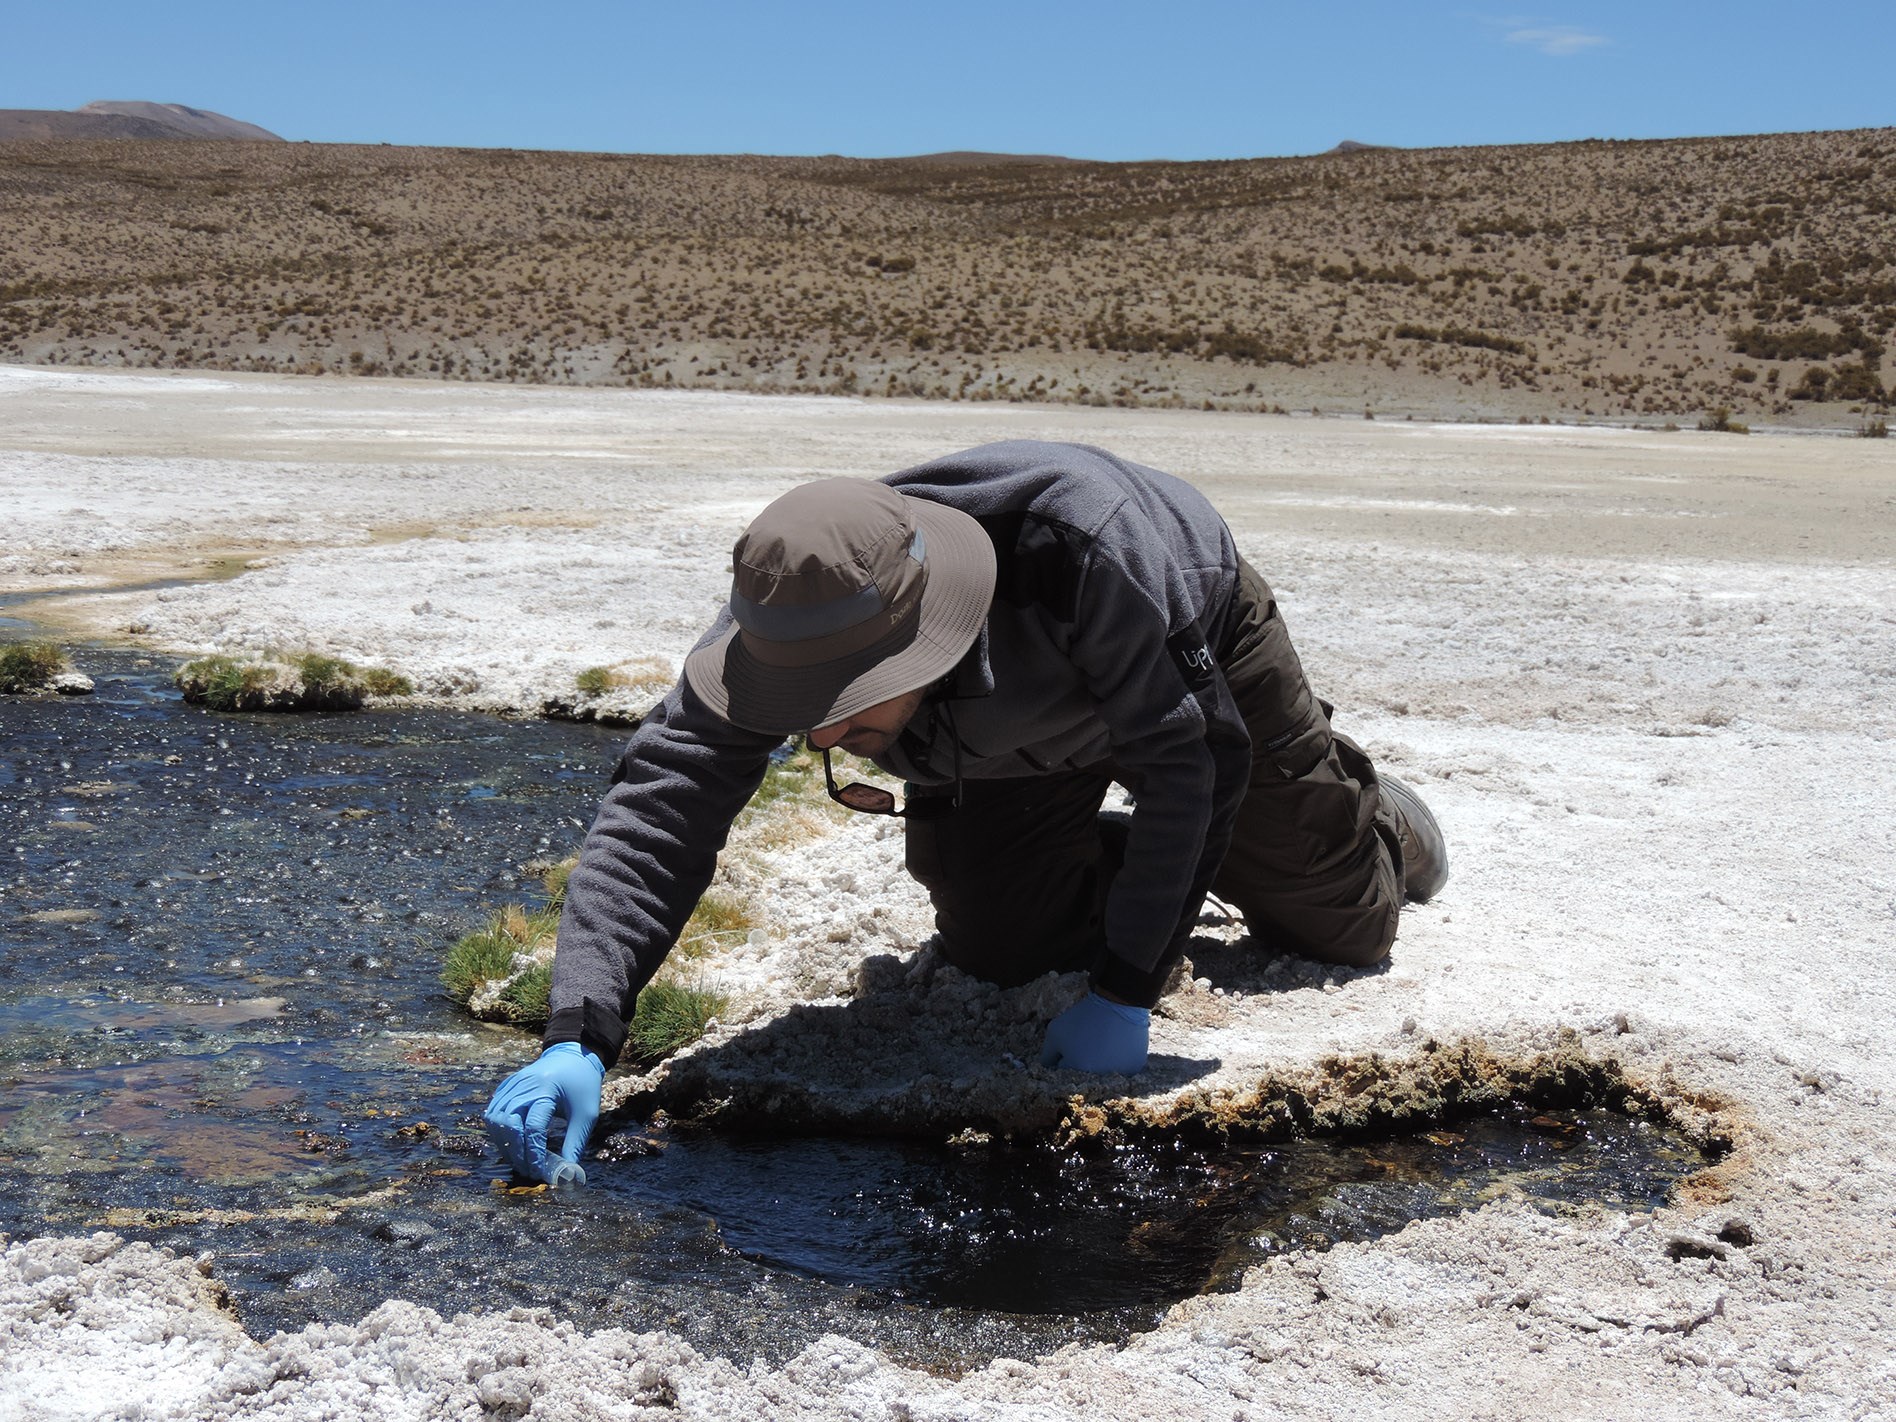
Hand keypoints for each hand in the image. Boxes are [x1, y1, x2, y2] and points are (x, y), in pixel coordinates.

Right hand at [483, 1042, 603, 1182]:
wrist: (574, 1056)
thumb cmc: (582, 1086)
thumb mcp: (586, 1114)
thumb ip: (575, 1143)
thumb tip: (567, 1174)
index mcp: (547, 1089)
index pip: (533, 1127)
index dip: (533, 1153)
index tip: (539, 1171)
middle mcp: (525, 1085)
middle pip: (509, 1124)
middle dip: (516, 1152)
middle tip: (527, 1170)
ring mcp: (512, 1084)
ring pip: (496, 1119)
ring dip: (504, 1144)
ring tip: (519, 1160)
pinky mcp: (506, 1086)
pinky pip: (493, 1112)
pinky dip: (499, 1131)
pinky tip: (511, 1143)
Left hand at [1039, 991, 1149, 1073]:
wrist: (1120, 1002)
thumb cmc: (1084, 1017)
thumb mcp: (1055, 1032)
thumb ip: (1047, 1056)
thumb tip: (1051, 1071)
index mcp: (1077, 1069)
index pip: (1063, 1072)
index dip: (1064, 1055)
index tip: (1072, 1042)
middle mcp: (1099, 1078)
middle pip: (1083, 1076)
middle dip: (1082, 1061)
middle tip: (1088, 1041)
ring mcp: (1120, 1075)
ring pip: (1103, 1074)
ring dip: (1101, 1062)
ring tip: (1104, 1041)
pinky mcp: (1135, 1069)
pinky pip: (1121, 1069)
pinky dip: (1118, 1060)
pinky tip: (1118, 1044)